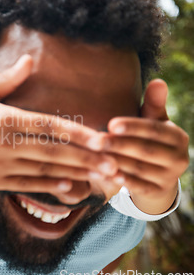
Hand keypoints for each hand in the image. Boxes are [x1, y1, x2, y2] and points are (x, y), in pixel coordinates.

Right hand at [0, 55, 116, 195]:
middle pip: (52, 151)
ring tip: (102, 174)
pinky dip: (50, 185)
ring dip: (75, 172)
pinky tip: (71, 184)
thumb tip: (30, 59)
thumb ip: (8, 79)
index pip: (47, 125)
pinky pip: (28, 184)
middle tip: (115, 161)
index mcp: (4, 119)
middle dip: (85, 157)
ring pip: (44, 169)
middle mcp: (5, 143)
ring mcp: (1, 165)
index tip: (102, 137)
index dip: (77, 132)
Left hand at [104, 79, 188, 213]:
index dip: (133, 127)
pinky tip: (104, 175)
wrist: (159, 176)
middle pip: (145, 150)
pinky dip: (121, 181)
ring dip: (116, 163)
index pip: (154, 130)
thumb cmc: (149, 140)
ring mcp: (169, 177)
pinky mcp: (157, 193)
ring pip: (139, 169)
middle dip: (119, 145)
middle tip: (96, 141)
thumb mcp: (153, 122)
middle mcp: (179, 158)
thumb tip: (158, 81)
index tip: (111, 124)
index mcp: (177, 137)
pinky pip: (138, 187)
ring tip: (95, 156)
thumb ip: (153, 105)